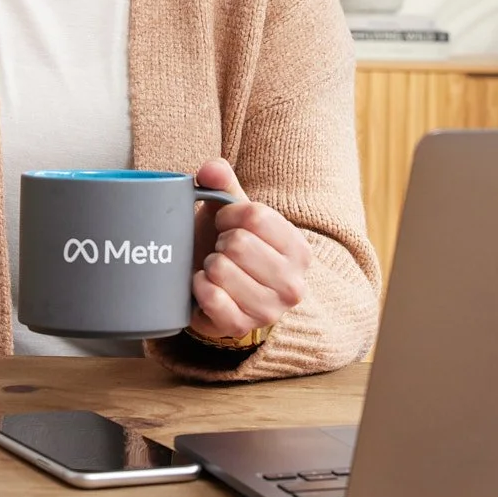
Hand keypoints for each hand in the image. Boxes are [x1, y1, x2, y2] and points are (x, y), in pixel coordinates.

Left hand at [188, 157, 310, 342]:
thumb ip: (222, 182)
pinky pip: (210, 297)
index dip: (228, 215)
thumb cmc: (232, 246)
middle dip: (219, 242)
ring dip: (209, 264)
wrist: (225, 293)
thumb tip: (210, 169)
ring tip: (216, 268)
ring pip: (221, 269)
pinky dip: (199, 286)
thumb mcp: (233, 212)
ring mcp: (269, 310)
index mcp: (298, 250)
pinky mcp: (241, 328)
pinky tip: (204, 285)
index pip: (255, 216)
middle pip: (238, 243)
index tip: (226, 224)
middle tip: (222, 250)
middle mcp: (293, 284)